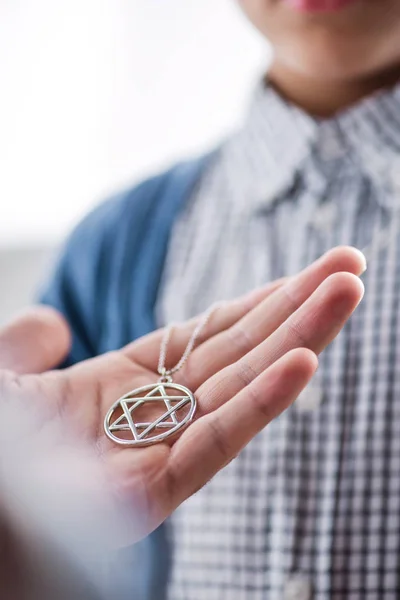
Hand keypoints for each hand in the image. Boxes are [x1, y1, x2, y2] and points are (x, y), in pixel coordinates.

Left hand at [0, 246, 364, 542]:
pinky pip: (215, 443)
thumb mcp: (1, 377)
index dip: (260, 303)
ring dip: (299, 340)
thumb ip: (24, 344)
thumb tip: (55, 322)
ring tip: (347, 293)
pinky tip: (304, 363)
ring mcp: (160, 452)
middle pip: (241, 354)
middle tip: (350, 267)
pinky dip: (260, 405)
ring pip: (242, 389)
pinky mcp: (153, 493)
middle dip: (297, 310)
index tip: (306, 273)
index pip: (210, 337)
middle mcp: (156, 416)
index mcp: (127, 386)